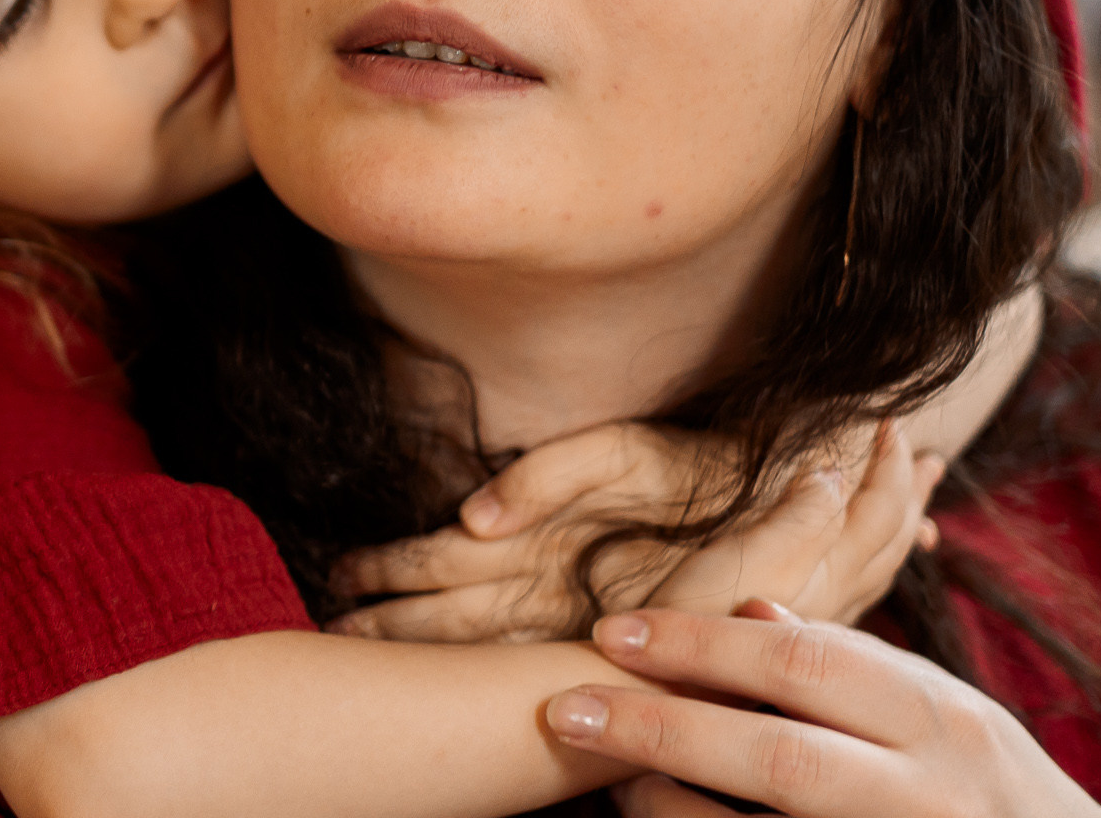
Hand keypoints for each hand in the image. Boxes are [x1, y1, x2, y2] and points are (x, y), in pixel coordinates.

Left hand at [331, 421, 739, 640]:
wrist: (778, 501)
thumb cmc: (692, 470)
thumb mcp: (620, 456)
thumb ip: (545, 477)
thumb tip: (472, 515)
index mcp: (551, 557)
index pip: (448, 567)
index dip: (392, 574)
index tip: (338, 576)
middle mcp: (550, 591)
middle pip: (448, 616)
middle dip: (385, 623)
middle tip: (322, 625)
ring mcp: (565, 606)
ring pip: (469, 630)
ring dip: (408, 633)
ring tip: (344, 635)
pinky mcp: (585, 610)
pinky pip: (508, 631)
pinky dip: (456, 633)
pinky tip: (416, 644)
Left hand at [542, 601, 1100, 817]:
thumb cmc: (984, 788)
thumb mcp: (939, 715)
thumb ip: (849, 666)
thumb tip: (747, 613)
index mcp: (942, 721)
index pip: (804, 666)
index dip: (700, 647)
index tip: (612, 631)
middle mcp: (928, 795)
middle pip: (780, 758)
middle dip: (665, 729)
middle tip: (568, 708)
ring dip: (674, 808)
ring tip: (608, 782)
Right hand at [650, 420, 940, 626]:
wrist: (661, 687)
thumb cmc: (694, 617)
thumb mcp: (743, 556)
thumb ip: (796, 518)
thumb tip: (835, 472)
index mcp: (830, 572)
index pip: (881, 511)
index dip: (891, 466)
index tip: (893, 422)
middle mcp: (835, 597)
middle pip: (891, 541)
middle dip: (911, 497)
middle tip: (931, 463)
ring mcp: (816, 618)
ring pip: (875, 568)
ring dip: (898, 532)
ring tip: (918, 516)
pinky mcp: (791, 632)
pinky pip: (854, 590)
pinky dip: (870, 566)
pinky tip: (858, 570)